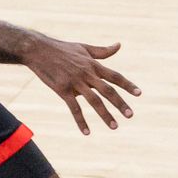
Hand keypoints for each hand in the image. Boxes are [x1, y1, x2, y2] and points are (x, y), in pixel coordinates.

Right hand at [23, 36, 140, 134]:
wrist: (38, 50)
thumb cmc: (62, 48)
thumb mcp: (84, 48)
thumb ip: (102, 51)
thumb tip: (119, 45)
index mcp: (93, 65)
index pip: (115, 76)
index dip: (127, 85)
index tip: (139, 94)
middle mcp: (87, 74)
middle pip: (108, 91)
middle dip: (120, 103)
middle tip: (130, 115)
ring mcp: (75, 82)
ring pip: (94, 101)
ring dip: (105, 115)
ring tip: (115, 126)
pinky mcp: (62, 90)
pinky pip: (74, 108)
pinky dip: (81, 121)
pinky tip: (87, 132)